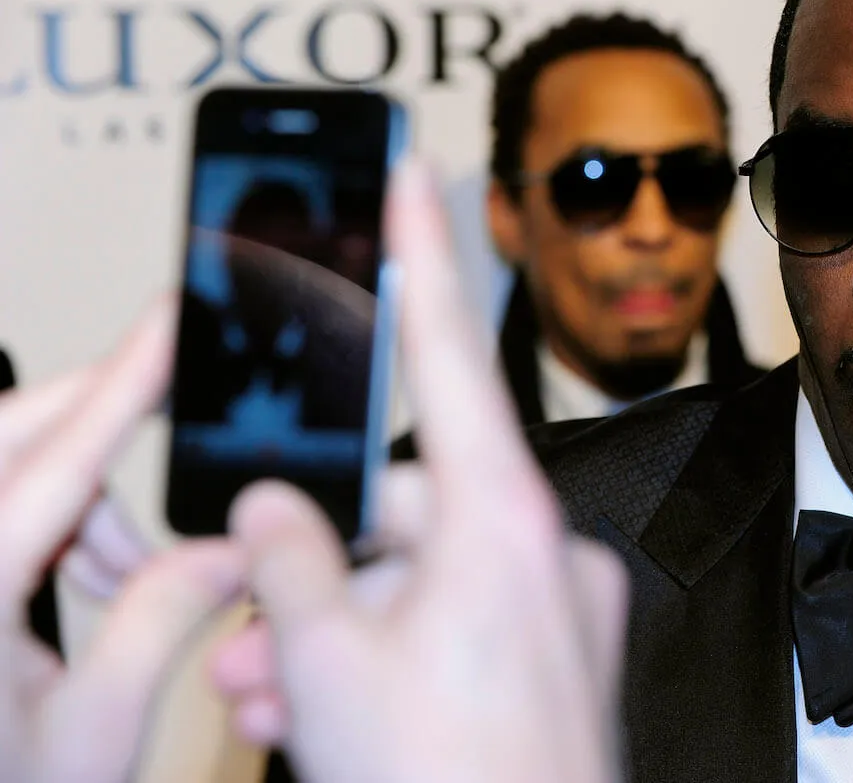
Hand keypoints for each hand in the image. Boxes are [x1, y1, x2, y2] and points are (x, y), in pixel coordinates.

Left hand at [0, 303, 245, 782]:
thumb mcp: (92, 732)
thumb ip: (162, 622)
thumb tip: (226, 550)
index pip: (58, 466)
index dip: (126, 383)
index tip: (169, 322)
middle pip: (15, 436)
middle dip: (100, 430)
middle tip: (170, 430)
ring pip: (11, 467)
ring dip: (83, 497)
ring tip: (130, 573)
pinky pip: (3, 505)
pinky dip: (52, 523)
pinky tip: (89, 581)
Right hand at [213, 160, 627, 782]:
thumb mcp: (323, 666)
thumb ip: (288, 562)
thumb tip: (275, 508)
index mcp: (502, 523)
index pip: (448, 356)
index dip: (422, 257)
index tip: (414, 177)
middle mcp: (546, 549)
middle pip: (406, 507)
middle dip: (321, 561)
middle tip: (255, 628)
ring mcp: (562, 606)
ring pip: (424, 576)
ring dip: (343, 622)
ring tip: (274, 690)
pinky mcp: (564, 655)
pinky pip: (467, 620)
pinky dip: (399, 648)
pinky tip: (334, 708)